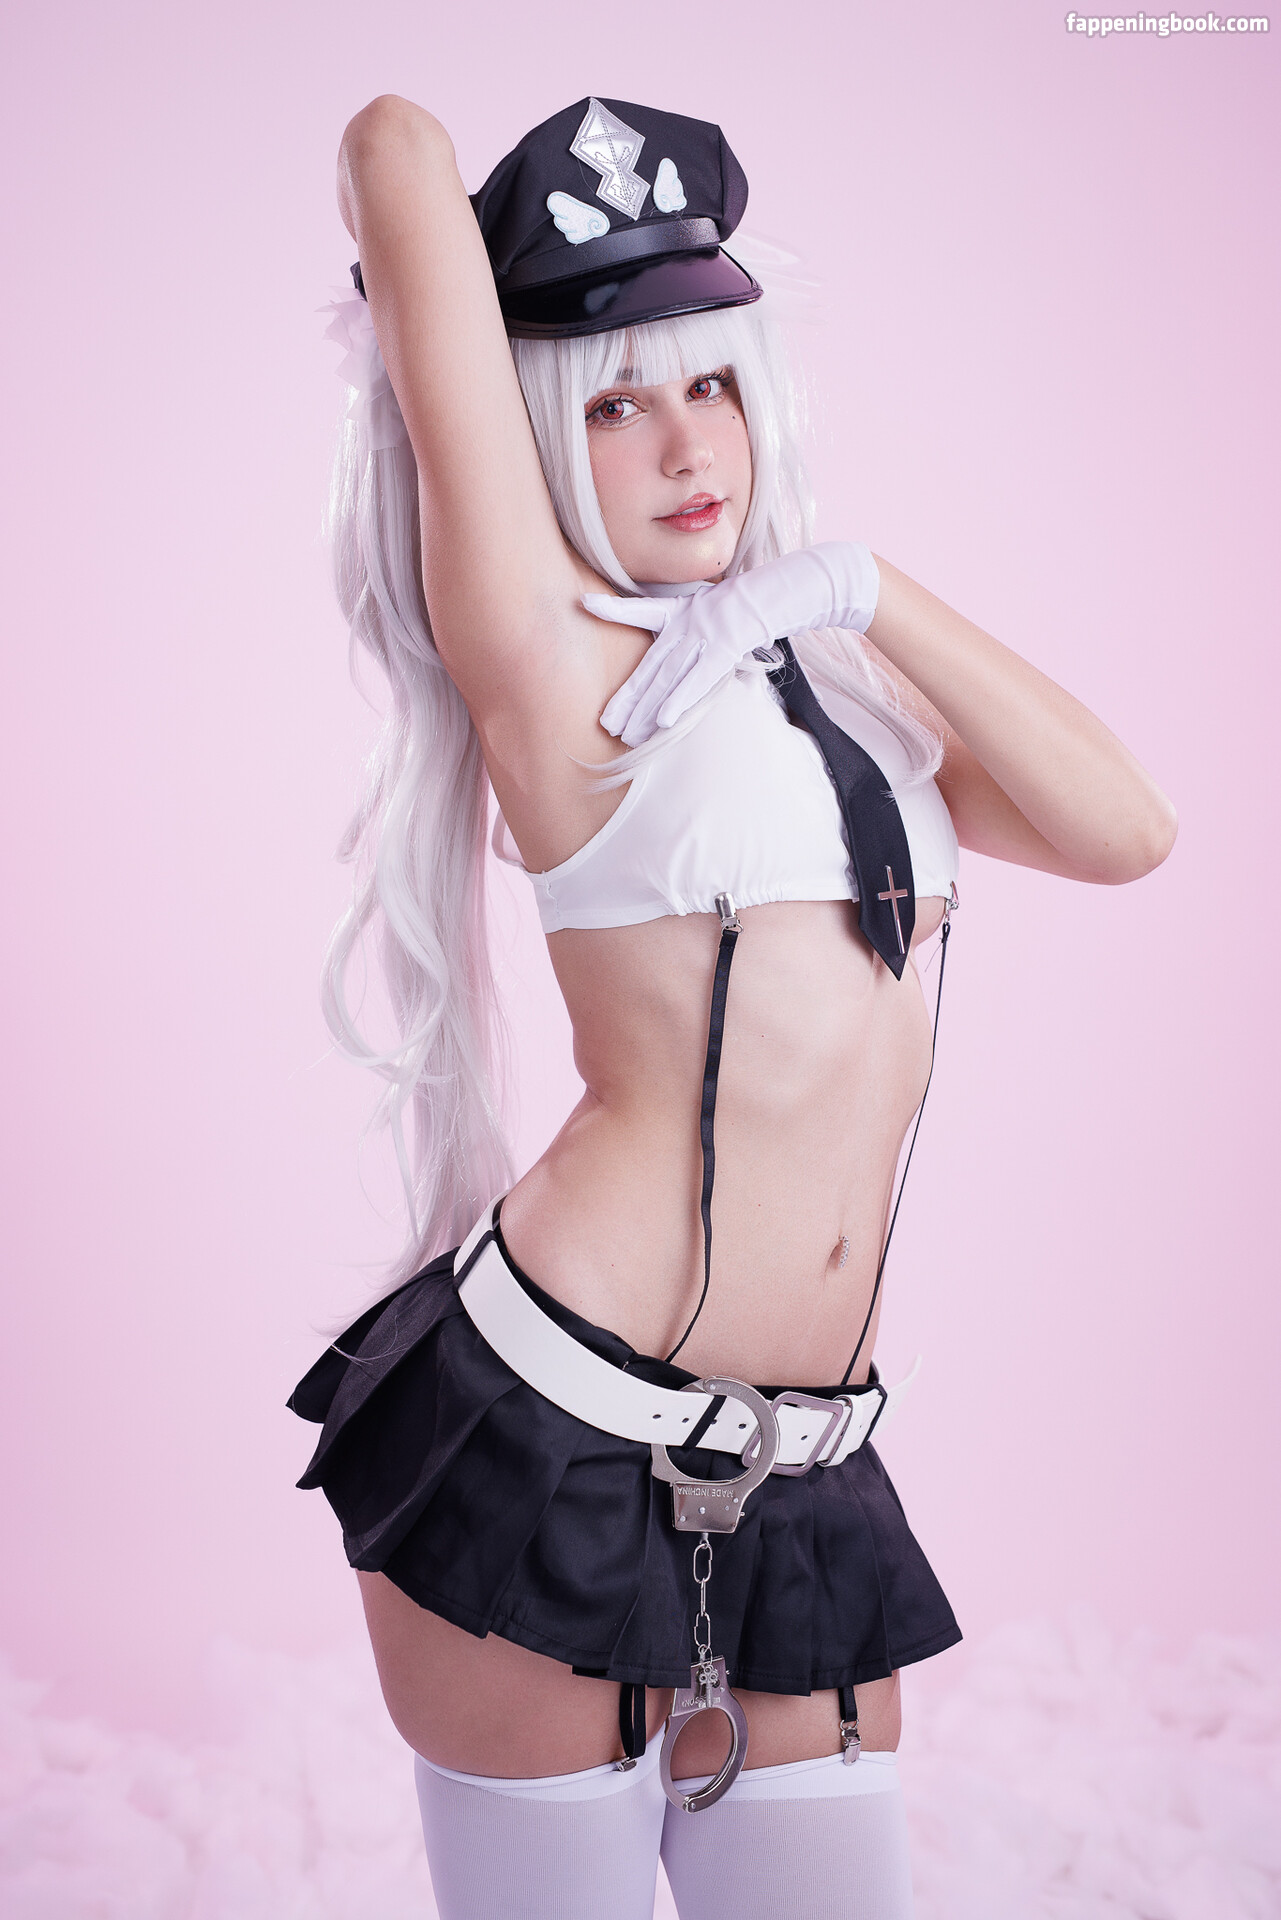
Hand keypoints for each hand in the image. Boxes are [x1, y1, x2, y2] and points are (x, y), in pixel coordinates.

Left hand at [586, 542, 880, 745]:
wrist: (804, 584)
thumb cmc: (770, 600)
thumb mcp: (731, 613)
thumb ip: (709, 635)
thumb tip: (695, 660)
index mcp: (689, 608)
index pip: (644, 609)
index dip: (614, 608)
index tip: (584, 604)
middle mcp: (692, 618)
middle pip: (653, 663)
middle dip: (629, 696)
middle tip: (606, 724)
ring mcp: (709, 628)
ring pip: (670, 675)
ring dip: (647, 707)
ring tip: (626, 733)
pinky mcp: (730, 641)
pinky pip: (701, 677)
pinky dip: (682, 698)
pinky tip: (664, 720)